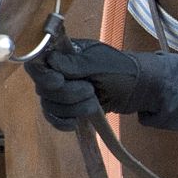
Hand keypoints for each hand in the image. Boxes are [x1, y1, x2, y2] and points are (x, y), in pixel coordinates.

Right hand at [24, 38, 142, 130]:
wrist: (139, 91)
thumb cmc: (123, 71)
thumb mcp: (101, 64)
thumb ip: (75, 63)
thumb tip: (50, 60)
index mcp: (64, 54)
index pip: (38, 63)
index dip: (43, 74)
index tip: (60, 81)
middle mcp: (59, 72)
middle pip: (42, 87)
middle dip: (67, 93)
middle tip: (90, 90)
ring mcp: (63, 91)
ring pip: (49, 104)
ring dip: (71, 107)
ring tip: (94, 102)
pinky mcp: (69, 108)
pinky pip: (54, 118)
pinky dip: (62, 122)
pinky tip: (74, 122)